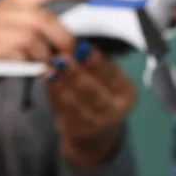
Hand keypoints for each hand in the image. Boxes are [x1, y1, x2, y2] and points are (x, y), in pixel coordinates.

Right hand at [0, 0, 98, 96]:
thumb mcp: (10, 27)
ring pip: (34, 39)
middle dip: (63, 40)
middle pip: (45, 20)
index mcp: (14, 2)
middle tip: (71, 56)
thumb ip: (38, 29)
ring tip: (47, 68)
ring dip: (45, 57)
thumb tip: (72, 43)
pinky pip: (20, 55)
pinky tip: (31, 70)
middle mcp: (6, 10)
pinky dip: (30, 65)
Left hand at [46, 40, 136, 166]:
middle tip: (62, 57)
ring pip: (78, 102)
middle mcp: (116, 109)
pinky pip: (65, 111)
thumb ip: (91, 63)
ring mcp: (98, 123)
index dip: (96, 62)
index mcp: (127, 91)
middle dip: (77, 73)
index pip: (112, 75)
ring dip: (62, 83)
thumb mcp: (104, 78)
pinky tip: (48, 81)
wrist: (98, 132)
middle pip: (95, 91)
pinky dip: (55, 94)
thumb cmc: (99, 94)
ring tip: (50, 67)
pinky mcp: (79, 131)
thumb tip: (74, 43)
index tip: (82, 47)